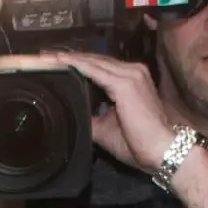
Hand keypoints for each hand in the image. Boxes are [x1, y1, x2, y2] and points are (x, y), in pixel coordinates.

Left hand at [38, 51, 181, 174]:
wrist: (162, 151)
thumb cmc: (140, 144)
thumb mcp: (108, 128)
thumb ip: (92, 117)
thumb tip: (73, 115)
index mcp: (131, 81)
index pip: (101, 67)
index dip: (79, 64)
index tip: (57, 64)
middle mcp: (133, 72)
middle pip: (96, 60)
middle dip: (70, 58)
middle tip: (46, 56)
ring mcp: (131, 75)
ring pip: (93, 62)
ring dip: (69, 59)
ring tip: (47, 57)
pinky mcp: (125, 83)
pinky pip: (94, 70)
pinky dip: (76, 65)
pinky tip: (60, 62)